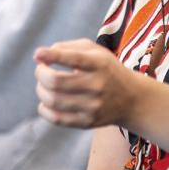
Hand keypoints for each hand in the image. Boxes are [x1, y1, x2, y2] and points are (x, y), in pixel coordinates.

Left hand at [34, 38, 150, 128]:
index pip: (74, 59)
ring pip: (52, 100)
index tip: (38, 54)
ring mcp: (93, 106)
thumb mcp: (96, 52)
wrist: (131, 99)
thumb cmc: (106, 70)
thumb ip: (69, 47)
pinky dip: (44, 109)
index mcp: (100, 64)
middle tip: (41, 70)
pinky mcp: (87, 122)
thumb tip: (41, 56)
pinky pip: (56, 118)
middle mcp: (97, 85)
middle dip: (41, 73)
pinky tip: (46, 103)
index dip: (53, 56)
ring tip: (44, 86)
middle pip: (56, 81)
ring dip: (40, 90)